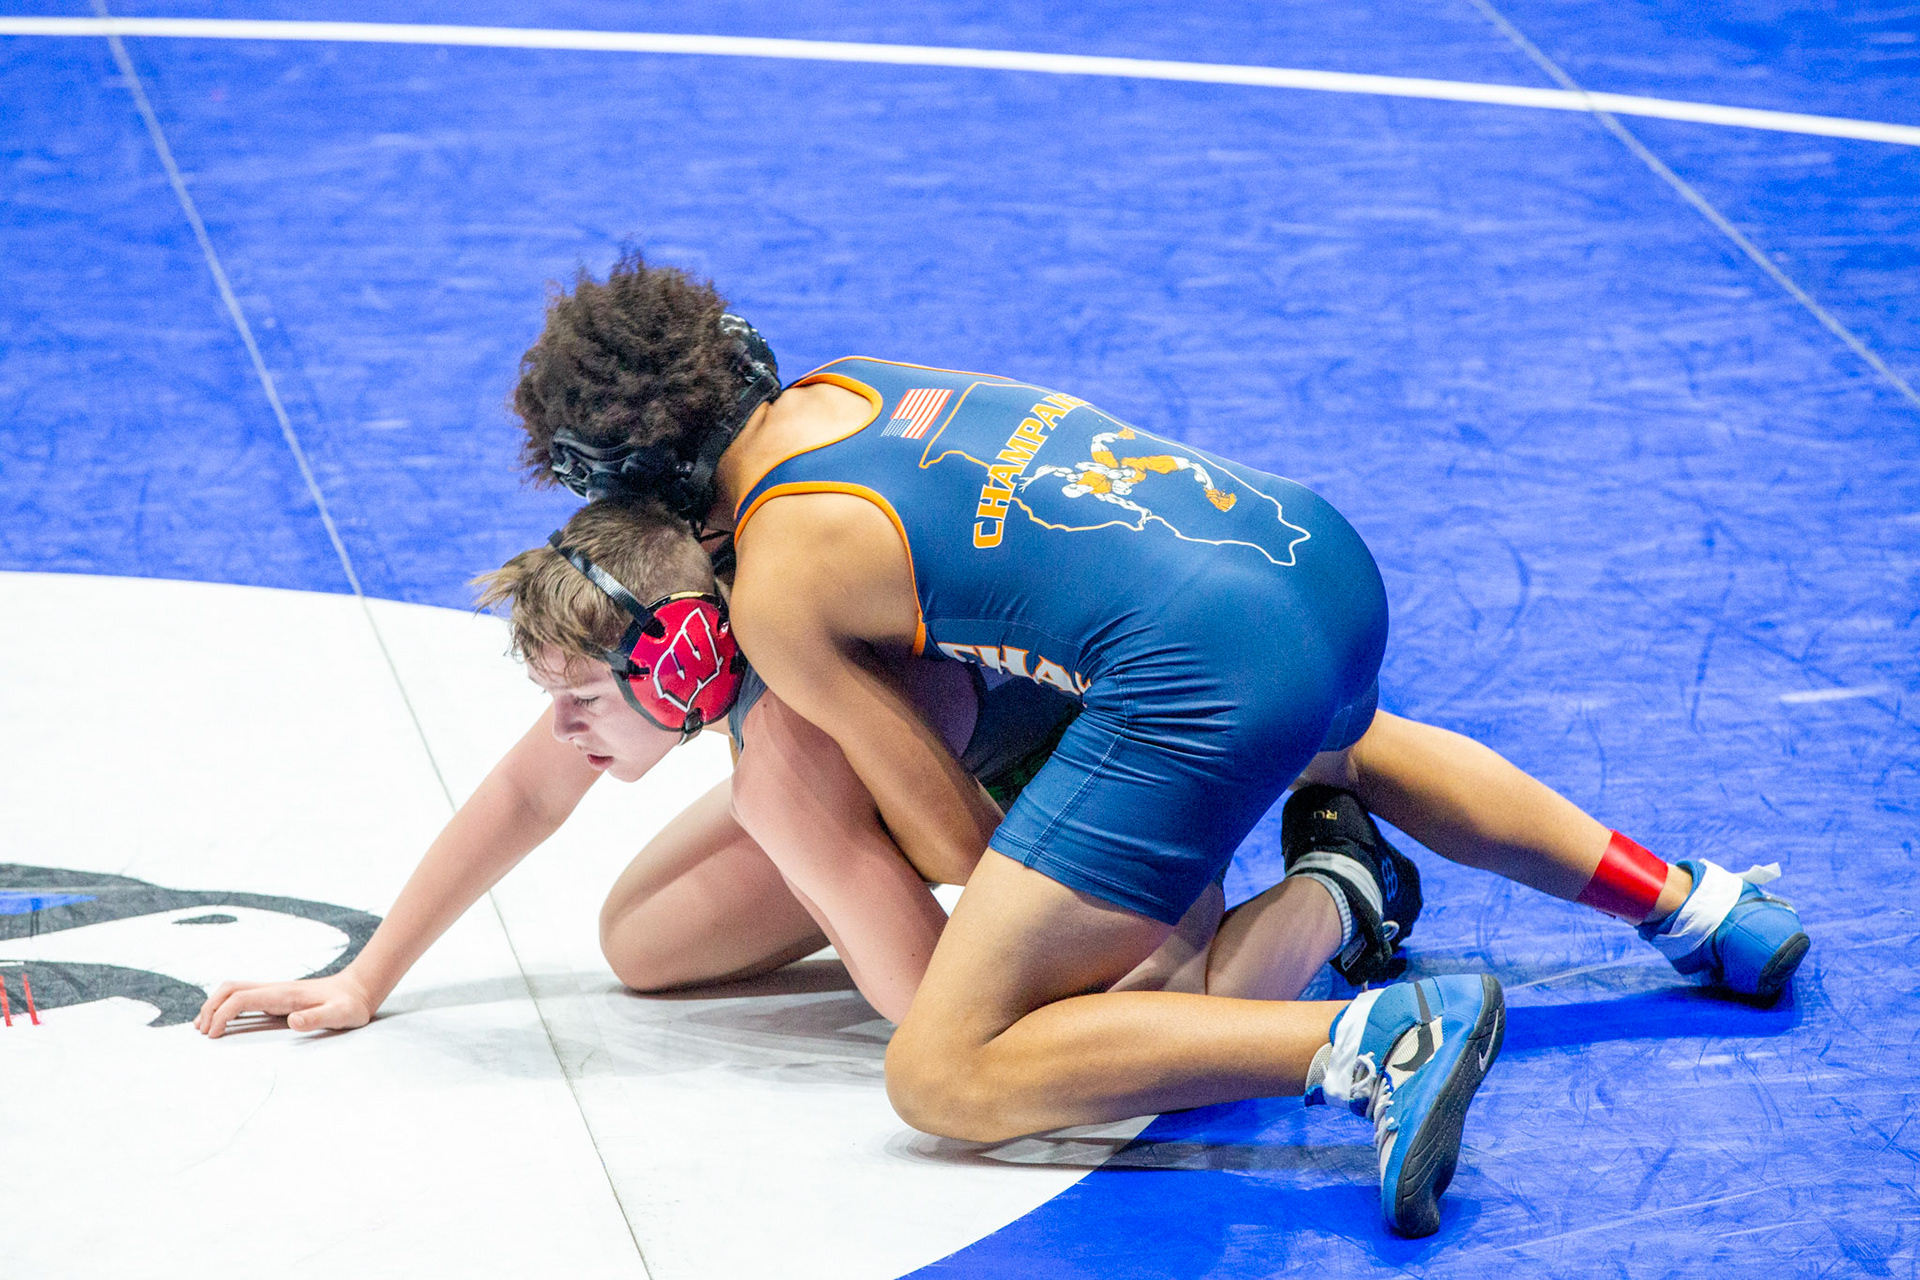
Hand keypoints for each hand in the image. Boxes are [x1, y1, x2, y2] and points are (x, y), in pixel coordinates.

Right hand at [195, 971, 377, 1038]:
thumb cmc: (351, 1005)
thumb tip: (293, 1021)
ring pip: (235, 989)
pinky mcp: (278, 998)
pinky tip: (225, 1022)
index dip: (222, 1015)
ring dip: (216, 1004)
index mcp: (284, 993)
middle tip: (201, 1032)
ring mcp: (275, 992)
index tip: (213, 1035)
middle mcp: (276, 989)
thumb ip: (318, 1017)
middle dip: (211, 1007)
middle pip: (231, 988)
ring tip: (204, 1027)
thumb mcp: (340, 1015)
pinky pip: (245, 997)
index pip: (241, 998)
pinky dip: (228, 1006)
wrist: (359, 989)